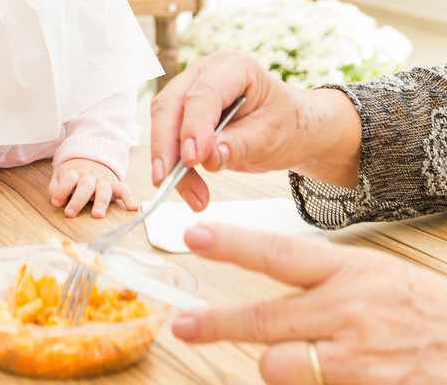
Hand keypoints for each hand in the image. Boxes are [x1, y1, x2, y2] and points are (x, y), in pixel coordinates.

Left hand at [49, 157, 138, 217]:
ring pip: (103, 190)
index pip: (69, 179)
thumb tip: (55, 199)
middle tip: (70, 213)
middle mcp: (90, 177)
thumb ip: (55, 187)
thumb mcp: (60, 176)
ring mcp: (103, 180)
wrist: (90, 159)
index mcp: (75, 173)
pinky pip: (124, 189)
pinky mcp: (115, 185)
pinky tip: (133, 207)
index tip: (56, 202)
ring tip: (98, 215)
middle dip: (78, 200)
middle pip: (85, 186)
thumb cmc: (74, 175)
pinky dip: (129, 197)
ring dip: (101, 202)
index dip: (61, 190)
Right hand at [150, 50, 361, 210]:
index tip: (192, 158)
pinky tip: (189, 189)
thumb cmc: (286, 124)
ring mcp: (188, 92)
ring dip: (169, 162)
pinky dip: (174, 166)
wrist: (290, 129)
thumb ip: (239, 145)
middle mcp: (203, 74)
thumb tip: (208, 158)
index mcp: (233, 66)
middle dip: (167, 146)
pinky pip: (168, 140)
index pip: (203, 95)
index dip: (194, 126)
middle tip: (167, 180)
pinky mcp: (182, 115)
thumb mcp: (272, 135)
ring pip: (163, 125)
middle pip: (170, 107)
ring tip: (192, 195)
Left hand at [172, 223, 446, 384]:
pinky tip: (332, 373)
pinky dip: (307, 383)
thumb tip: (265, 276)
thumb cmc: (422, 309)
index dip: (231, 245)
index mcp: (350, 273)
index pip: (278, 255)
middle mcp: (349, 314)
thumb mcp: (372, 273)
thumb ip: (319, 277)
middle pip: (263, 320)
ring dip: (275, 364)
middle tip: (184, 324)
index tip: (194, 236)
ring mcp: (357, 360)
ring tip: (301, 355)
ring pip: (278, 366)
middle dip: (215, 324)